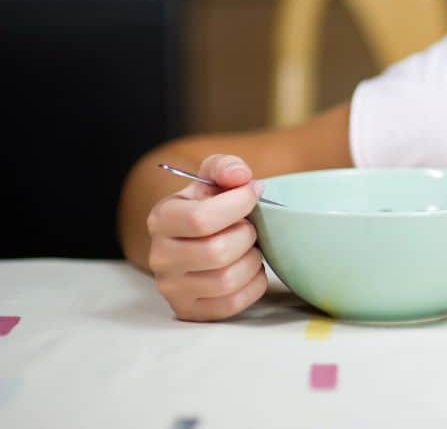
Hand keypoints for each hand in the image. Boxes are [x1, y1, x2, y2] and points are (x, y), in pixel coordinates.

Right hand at [145, 154, 267, 320]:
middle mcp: (160, 256)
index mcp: (162, 218)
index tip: (253, 194)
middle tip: (250, 227)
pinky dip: (253, 285)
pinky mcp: (190, 311)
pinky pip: (233, 304)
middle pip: (217, 252)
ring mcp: (172, 288)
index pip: (201, 218)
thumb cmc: (210, 207)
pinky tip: (249, 270)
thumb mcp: (213, 180)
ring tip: (250, 248)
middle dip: (247, 236)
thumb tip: (241, 176)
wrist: (198, 239)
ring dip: (252, 261)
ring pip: (227, 280)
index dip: (238, 205)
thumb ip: (226, 167)